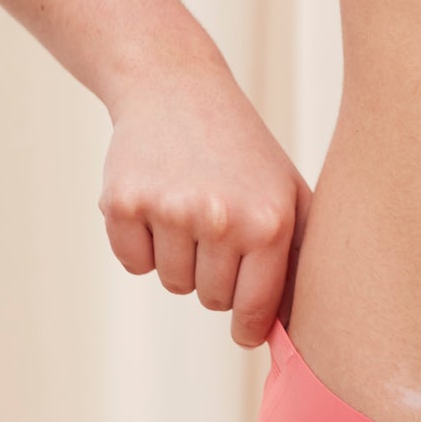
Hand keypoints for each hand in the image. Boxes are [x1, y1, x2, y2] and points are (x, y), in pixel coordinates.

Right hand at [96, 69, 312, 347]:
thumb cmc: (242, 150)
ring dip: (180, 255)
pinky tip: (158, 198)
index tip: (245, 331)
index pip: (255, 308)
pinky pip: (134, 263)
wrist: (179, 89)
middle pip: (210, 299)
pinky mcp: (124, 204)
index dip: (248, 326)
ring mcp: (170, 211)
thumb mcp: (286, 190)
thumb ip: (296, 256)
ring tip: (191, 203)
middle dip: (214, 275)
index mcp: (269, 220)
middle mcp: (222, 218)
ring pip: (173, 282)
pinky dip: (142, 242)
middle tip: (218, 226)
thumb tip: (296, 328)